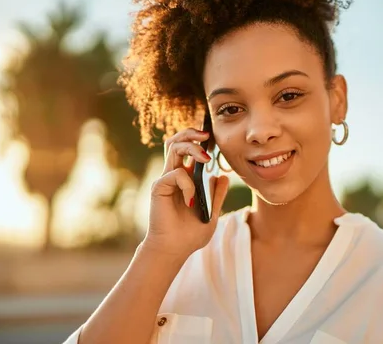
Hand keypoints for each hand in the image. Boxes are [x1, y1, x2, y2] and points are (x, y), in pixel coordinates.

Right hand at [142, 128, 228, 260]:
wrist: (174, 250)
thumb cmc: (190, 235)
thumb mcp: (212, 213)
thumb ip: (216, 195)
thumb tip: (223, 177)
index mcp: (186, 180)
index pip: (188, 150)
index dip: (197, 140)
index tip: (211, 137)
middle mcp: (174, 176)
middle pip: (177, 142)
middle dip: (191, 133)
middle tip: (206, 134)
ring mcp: (166, 180)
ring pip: (173, 148)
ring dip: (191, 148)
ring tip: (205, 157)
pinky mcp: (159, 187)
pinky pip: (177, 174)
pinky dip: (188, 185)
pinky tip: (190, 202)